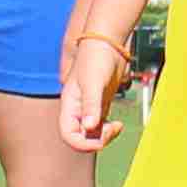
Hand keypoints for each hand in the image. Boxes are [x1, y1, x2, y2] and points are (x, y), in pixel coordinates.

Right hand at [56, 18, 131, 146]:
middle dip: (97, 140)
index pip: (69, 135)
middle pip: (81, 138)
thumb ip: (91, 105)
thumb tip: (90, 127)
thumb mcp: (93, 82)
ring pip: (92, 134)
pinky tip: (118, 123)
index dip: (83, 143)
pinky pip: (101, 126)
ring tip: (117, 126)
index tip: (102, 136)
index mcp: (70, 105)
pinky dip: (109, 129)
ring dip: (104, 136)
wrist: (107, 43)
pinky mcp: (100, 104)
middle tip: (114, 129)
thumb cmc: (96, 58)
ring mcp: (89, 108)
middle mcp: (77, 109)